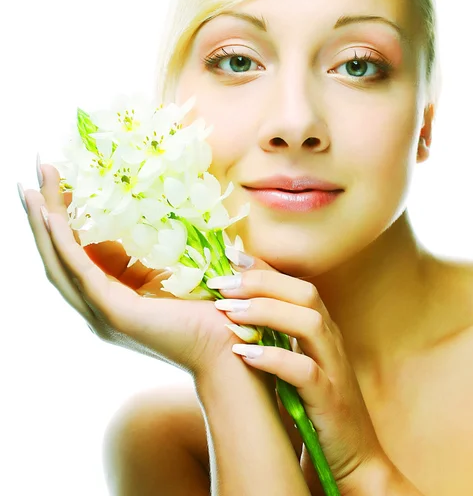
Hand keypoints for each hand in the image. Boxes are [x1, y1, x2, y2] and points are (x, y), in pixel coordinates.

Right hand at [19, 162, 254, 378]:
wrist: (229, 345)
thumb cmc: (208, 308)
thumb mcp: (172, 270)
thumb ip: (151, 251)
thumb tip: (146, 213)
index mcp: (112, 294)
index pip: (78, 252)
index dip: (64, 218)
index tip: (59, 182)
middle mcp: (98, 304)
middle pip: (58, 255)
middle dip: (43, 214)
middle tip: (35, 173)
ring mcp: (102, 311)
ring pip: (59, 263)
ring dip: (43, 224)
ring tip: (30, 189)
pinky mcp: (114, 313)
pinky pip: (80, 273)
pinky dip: (63, 245)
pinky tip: (51, 217)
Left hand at [209, 254, 388, 494]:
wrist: (352, 458)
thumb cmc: (314, 407)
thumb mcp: (295, 363)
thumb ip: (276, 337)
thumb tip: (235, 311)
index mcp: (322, 331)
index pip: (295, 285)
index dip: (264, 268)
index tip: (231, 256)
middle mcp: (331, 342)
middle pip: (305, 293)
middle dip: (261, 282)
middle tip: (221, 283)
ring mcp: (334, 370)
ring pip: (308, 322)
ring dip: (265, 312)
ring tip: (227, 312)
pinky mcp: (330, 401)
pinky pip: (305, 371)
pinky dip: (273, 359)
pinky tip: (243, 356)